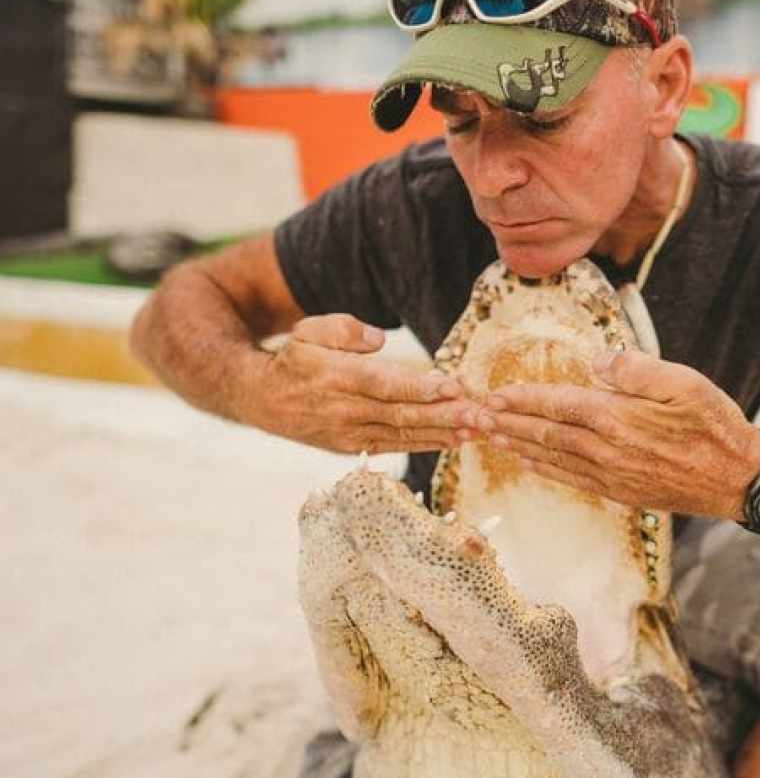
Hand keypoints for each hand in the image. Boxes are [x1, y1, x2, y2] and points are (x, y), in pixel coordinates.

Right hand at [248, 314, 476, 454]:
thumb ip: (344, 330)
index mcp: (337, 377)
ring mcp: (350, 434)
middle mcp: (345, 410)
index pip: (385, 385)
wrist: (261, 399)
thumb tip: (378, 340)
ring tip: (477, 430)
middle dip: (444, 415)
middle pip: (401, 414)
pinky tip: (454, 440)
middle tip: (479, 414)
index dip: (420, 388)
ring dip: (443, 433)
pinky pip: (396, 447)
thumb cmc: (295, 358)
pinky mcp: (354, 448)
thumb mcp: (309, 330)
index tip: (454, 386)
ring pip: (403, 435)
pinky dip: (427, 444)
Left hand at [469, 350, 759, 518]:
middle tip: (473, 417)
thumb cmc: (716, 425)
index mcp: (618, 419)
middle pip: (545, 434)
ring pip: (553, 458)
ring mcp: (612, 476)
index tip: (492, 395)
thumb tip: (597, 360)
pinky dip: (545, 470)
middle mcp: (607, 451)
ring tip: (488, 438)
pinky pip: (571, 480)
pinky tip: (528, 463)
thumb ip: (637, 369)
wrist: (739, 480)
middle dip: (506, 424)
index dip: (522, 399)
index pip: (558, 405)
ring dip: (517, 446)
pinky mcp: (621, 492)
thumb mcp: (685, 383)